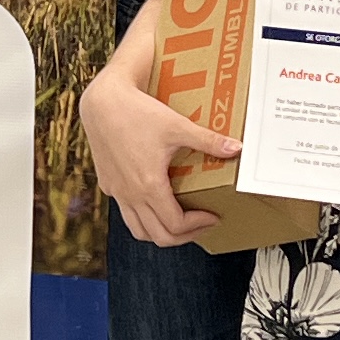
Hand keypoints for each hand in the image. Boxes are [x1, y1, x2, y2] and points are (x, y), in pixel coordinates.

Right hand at [80, 61, 234, 250]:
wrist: (102, 102)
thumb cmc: (137, 112)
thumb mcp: (177, 126)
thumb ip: (208, 141)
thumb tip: (237, 148)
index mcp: (149, 186)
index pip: (176, 225)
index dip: (199, 225)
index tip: (212, 216)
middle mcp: (131, 195)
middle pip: (159, 237)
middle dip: (185, 236)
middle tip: (202, 224)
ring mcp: (117, 192)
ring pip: (138, 230)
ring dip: (161, 232)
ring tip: (180, 221)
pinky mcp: (108, 184)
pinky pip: (126, 212)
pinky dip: (144, 217)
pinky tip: (155, 199)